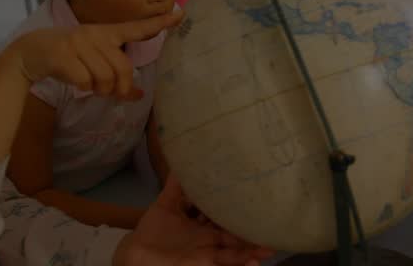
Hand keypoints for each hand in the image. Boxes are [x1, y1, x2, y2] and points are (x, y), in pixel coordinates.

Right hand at [12, 11, 183, 99]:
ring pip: (105, 78)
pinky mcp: (63, 56)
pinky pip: (85, 82)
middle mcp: (95, 35)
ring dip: (100, 90)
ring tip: (90, 85)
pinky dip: (84, 88)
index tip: (181, 15)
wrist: (31, 51)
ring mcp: (79, 44)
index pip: (137, 28)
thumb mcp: (96, 58)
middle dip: (120, 88)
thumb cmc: (71, 57)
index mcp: (107, 33)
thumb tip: (138, 95)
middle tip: (112, 94)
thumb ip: (117, 72)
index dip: (159, 24)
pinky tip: (76, 83)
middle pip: (123, 68)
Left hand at [114, 175, 274, 265]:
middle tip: (275, 223)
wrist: (137, 254)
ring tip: (271, 248)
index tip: (260, 198)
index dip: (242, 209)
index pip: (227, 215)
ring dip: (254, 250)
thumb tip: (183, 157)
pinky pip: (226, 263)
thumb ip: (177, 185)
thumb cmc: (151, 231)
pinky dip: (241, 263)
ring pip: (237, 250)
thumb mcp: (166, 204)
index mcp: (205, 224)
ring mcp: (210, 251)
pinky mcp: (206, 262)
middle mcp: (211, 238)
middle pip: (237, 233)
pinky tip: (255, 262)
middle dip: (255, 230)